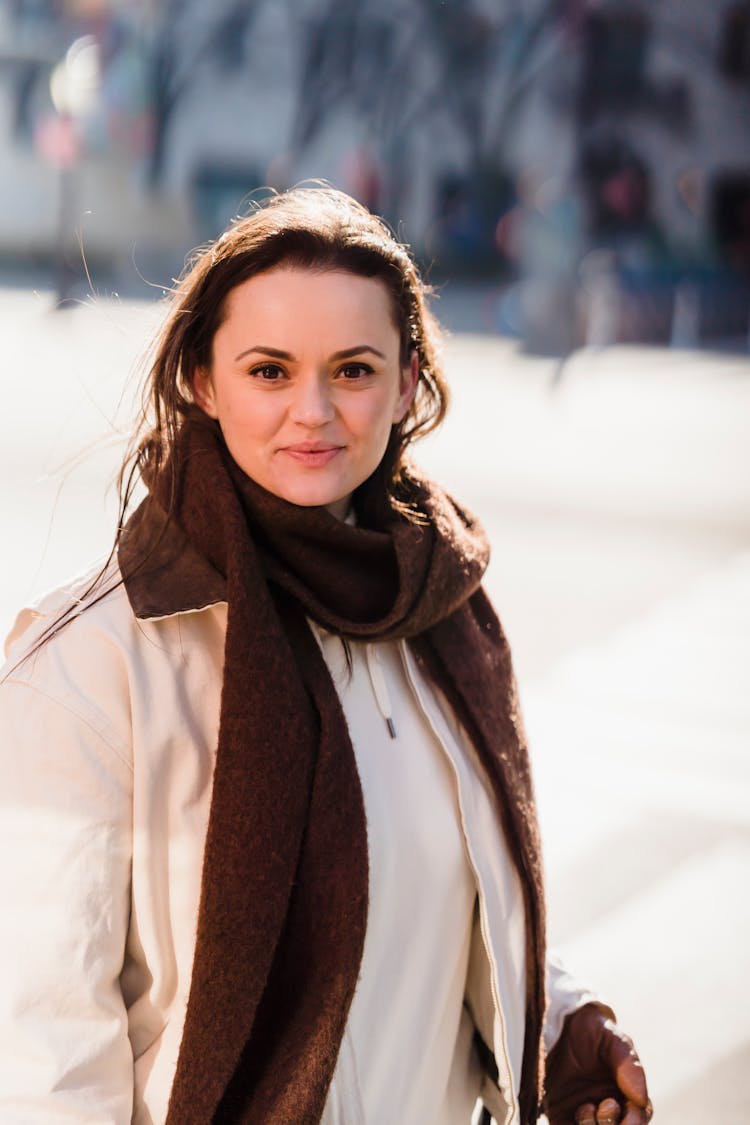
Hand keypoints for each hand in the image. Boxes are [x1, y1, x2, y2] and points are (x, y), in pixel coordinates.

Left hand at [544, 1003, 652, 1124]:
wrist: (551, 1022)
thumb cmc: (586, 1028)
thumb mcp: (610, 1037)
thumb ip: (629, 1064)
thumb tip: (640, 1100)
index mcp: (624, 1090)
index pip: (639, 1114)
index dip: (637, 1120)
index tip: (630, 1116)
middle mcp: (606, 1106)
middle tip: (604, 1107)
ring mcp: (584, 1114)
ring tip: (585, 1109)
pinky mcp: (561, 1118)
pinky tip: (575, 1115)